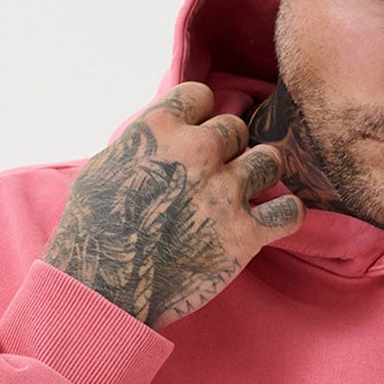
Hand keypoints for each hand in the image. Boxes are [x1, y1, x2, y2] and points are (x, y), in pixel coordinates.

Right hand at [43, 81, 304, 330]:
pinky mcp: (244, 234)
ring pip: (269, 160)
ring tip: (243, 195)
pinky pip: (289, 212)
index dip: (199, 118)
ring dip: (258, 175)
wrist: (103, 288)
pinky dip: (285, 215)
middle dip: (226, 150)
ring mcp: (224, 192)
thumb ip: (142, 142)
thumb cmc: (93, 230)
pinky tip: (270, 221)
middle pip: (235, 128)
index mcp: (159, 128)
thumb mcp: (103, 166)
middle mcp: (196, 152)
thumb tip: (164, 134)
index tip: (193, 140)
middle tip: (211, 178)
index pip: (201, 96)